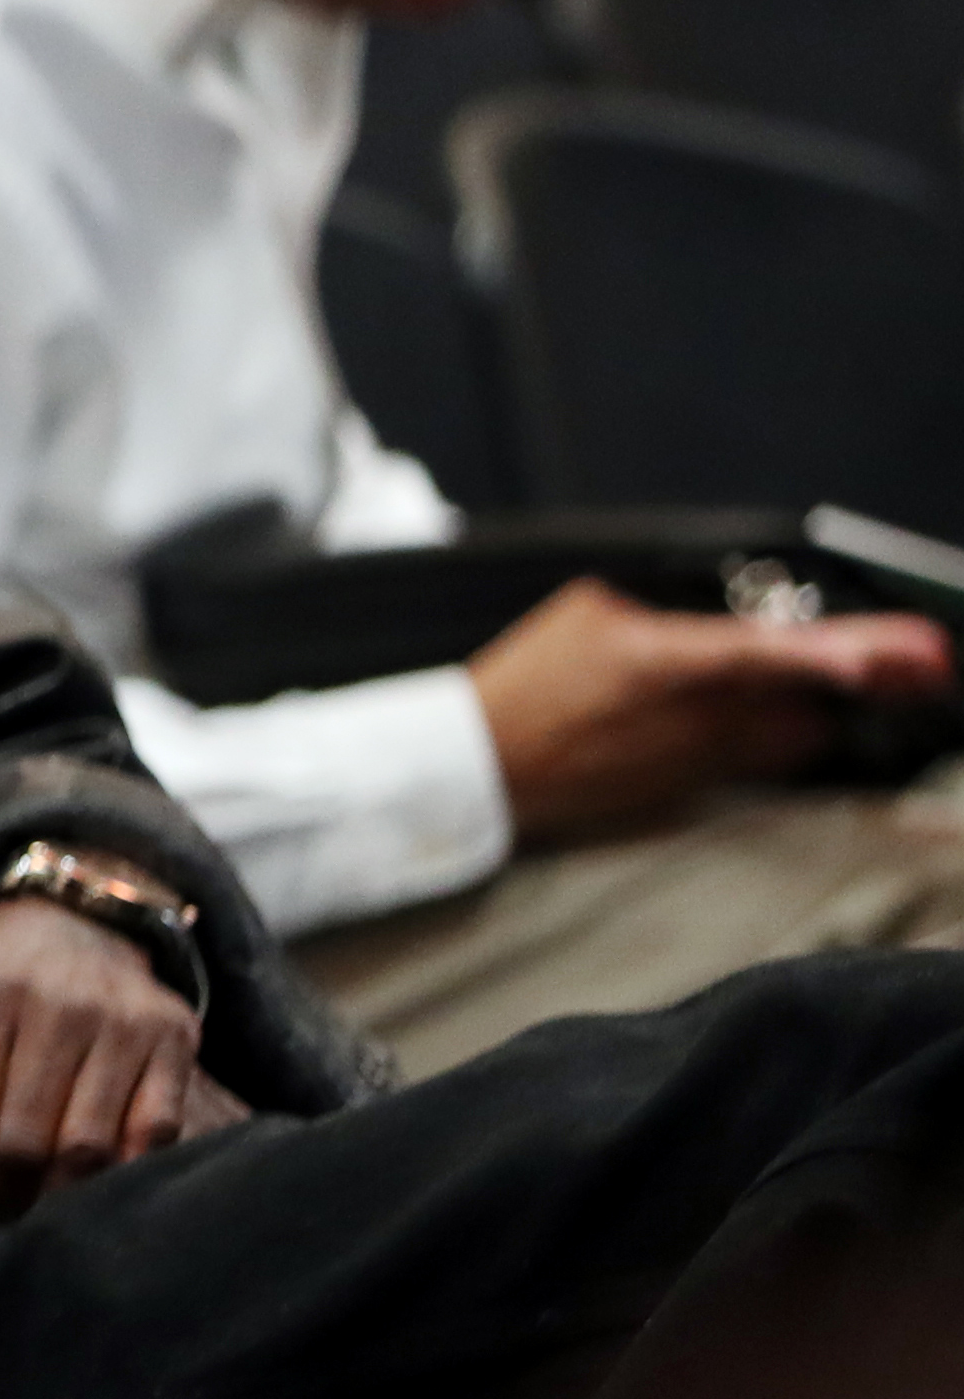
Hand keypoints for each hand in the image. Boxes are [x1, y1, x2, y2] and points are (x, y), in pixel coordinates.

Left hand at [0, 895, 215, 1223]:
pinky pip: (154, 1133)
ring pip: (89, 1147)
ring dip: (50, 1201)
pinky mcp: (174, 1038)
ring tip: (18, 1222)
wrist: (71, 935)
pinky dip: (119, 1176)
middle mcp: (62, 1001)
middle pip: (25, 1139)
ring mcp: (126, 1020)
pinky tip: (82, 1196)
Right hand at [470, 578, 948, 842]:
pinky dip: (779, 731)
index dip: (839, 655)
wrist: (480, 765)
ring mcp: (697, 760)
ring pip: (795, 733)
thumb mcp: (589, 612)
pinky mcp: (690, 789)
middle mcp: (695, 719)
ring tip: (875, 677)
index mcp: (666, 662)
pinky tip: (788, 713)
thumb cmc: (525, 684)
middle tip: (925, 660)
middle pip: (811, 702)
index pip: (769, 654)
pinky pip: (758, 757)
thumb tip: (711, 617)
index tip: (898, 657)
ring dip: (824, 704)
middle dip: (866, 677)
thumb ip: (665, 609)